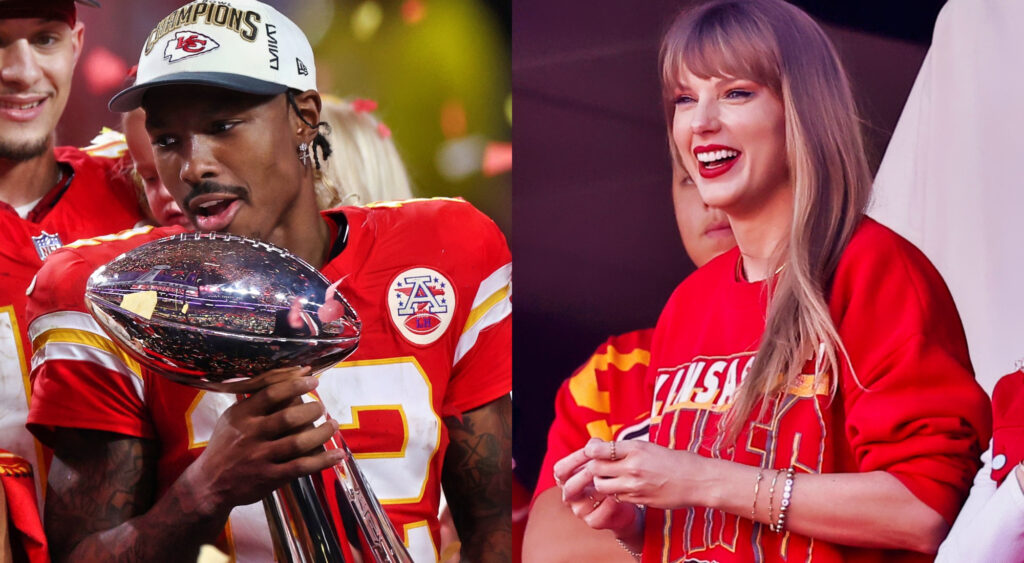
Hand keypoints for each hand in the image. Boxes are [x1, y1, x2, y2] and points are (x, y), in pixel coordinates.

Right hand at [184, 366, 342, 516]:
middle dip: (312, 409)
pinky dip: (323, 460)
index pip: (271, 394)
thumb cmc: (227, 444)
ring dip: (322, 432)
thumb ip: (259, 398)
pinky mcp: (270, 477)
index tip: (313, 379)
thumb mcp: (234, 417)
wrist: (209, 484)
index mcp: (241, 415)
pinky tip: (338, 454)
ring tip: (332, 424)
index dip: (295, 384)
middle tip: (321, 406)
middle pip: (288, 417)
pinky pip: (302, 466)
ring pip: (298, 442)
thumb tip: (294, 373)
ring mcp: (260, 457)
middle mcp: (250, 435)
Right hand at [552, 445, 637, 534]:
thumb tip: (595, 442)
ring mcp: (580, 510)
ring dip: (599, 489)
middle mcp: (569, 496)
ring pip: (584, 501)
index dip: (574, 459)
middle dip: (585, 475)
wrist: (625, 499)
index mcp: (566, 479)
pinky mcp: (593, 521)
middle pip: (569, 486)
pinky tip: (617, 495)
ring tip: (612, 480)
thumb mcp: (602, 461)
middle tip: (600, 466)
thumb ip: (597, 450)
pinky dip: (609, 504)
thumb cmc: (609, 476)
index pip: (560, 470)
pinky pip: (599, 513)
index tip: (589, 451)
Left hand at [584, 438, 711, 509]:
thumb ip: (627, 450)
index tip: (593, 451)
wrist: (698, 480)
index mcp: (636, 448)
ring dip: (602, 482)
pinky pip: (617, 497)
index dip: (591, 451)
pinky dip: (616, 493)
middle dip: (593, 468)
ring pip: (602, 486)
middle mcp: (633, 467)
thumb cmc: (676, 460)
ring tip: (611, 478)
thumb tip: (602, 448)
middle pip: (595, 468)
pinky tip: (625, 488)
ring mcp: (635, 486)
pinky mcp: (640, 500)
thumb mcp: (650, 447)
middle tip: (599, 466)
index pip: (598, 449)